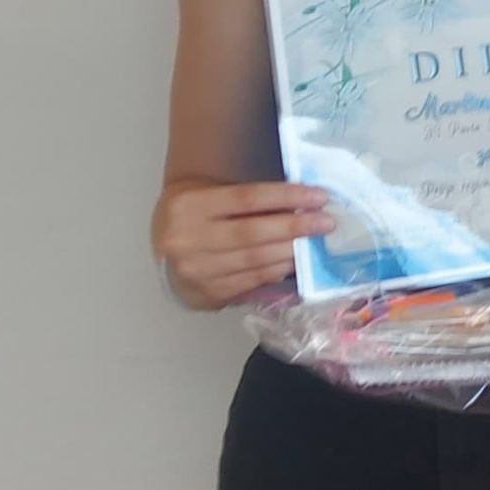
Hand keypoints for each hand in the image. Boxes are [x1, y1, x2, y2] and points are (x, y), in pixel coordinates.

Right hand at [152, 180, 331, 309]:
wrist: (162, 251)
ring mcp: (196, 271)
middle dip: (296, 227)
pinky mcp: (207, 294)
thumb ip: (248, 200)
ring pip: (255, 261)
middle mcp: (188, 240)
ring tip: (316, 242)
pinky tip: (295, 261)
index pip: (248, 198)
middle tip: (327, 222)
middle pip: (253, 232)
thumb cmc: (196, 215)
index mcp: (190, 206)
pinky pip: (252, 281)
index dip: (287, 196)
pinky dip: (278, 270)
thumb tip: (302, 201)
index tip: (319, 196)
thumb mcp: (209, 195)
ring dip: (292, 251)